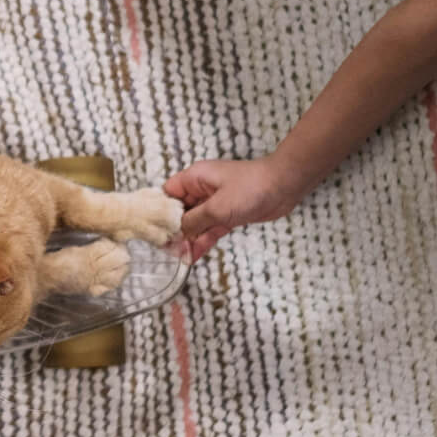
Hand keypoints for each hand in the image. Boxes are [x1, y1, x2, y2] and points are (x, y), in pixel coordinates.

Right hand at [162, 158, 301, 261]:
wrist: (284, 187)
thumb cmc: (249, 188)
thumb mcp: (217, 207)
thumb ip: (194, 221)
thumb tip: (177, 232)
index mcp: (194, 178)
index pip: (168, 194)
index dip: (159, 211)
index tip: (153, 230)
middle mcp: (201, 190)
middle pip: (180, 211)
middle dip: (173, 230)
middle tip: (165, 251)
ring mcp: (215, 203)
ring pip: (195, 224)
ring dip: (188, 240)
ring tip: (179, 259)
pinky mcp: (228, 215)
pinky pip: (210, 230)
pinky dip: (203, 242)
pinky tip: (193, 256)